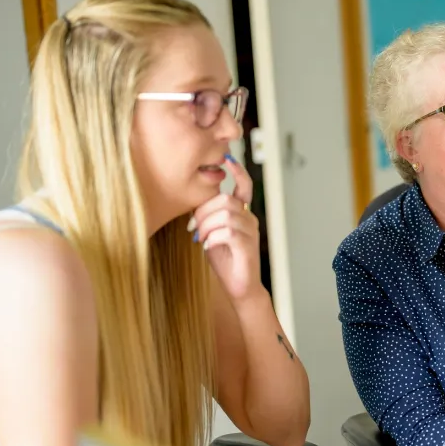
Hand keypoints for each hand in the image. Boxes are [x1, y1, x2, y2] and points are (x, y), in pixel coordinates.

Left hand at [189, 156, 260, 299]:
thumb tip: (194, 206)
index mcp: (241, 213)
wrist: (238, 286)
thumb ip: (208, 217)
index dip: (238, 171)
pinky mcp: (248, 246)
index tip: (227, 159)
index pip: (244, 186)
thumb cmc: (224, 259)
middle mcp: (249, 218)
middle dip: (204, 212)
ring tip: (200, 239)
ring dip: (206, 226)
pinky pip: (228, 232)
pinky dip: (212, 238)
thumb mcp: (211, 233)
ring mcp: (251, 232)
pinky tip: (207, 247)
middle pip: (226, 200)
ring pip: (226, 215)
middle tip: (193, 228)